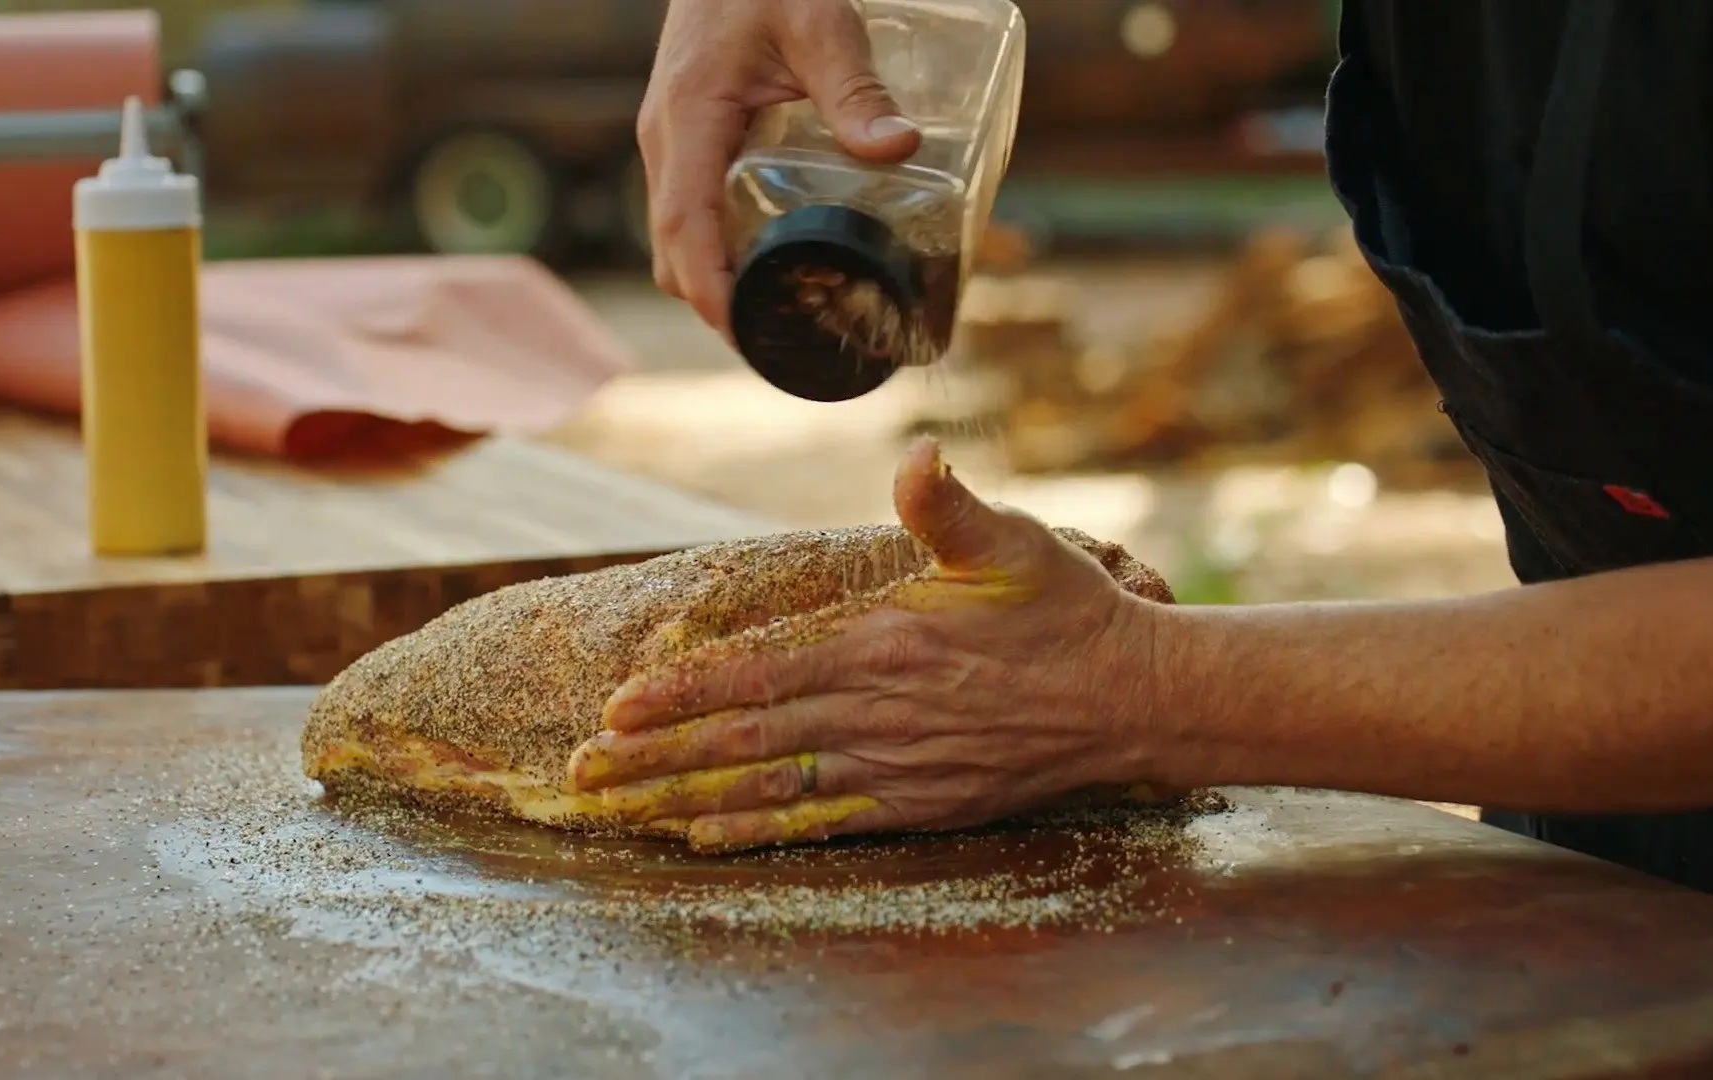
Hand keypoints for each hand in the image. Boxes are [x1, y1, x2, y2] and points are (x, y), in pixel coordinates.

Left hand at [566, 438, 1172, 852]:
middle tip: (580, 772)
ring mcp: (894, 767)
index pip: (761, 671)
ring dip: (683, 796)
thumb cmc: (1067, 611)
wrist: (1132, 699)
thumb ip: (949, 505)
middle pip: (743, 738)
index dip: (683, 690)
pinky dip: (755, 831)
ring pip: (767, 786)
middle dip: (654, 756)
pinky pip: (818, 823)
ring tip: (616, 807)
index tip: (617, 704)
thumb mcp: (1014, 541)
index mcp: (885, 643)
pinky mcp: (915, 805)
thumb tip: (916, 454)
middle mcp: (877, 713)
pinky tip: (701, 836)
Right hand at [638, 0, 921, 330]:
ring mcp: (671, 140)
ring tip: (778, 314)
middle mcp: (667, 139)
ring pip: (675, 236)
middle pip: (673, 250)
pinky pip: (689, 211)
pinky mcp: (687, 138)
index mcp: (688, 119)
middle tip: (781, 342)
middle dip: (717, 305)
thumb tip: (899, 148)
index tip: (745, 333)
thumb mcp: (820, 21)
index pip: (683, 228)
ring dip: (714, 282)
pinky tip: (766, 261)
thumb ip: (856, 87)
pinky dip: (715, 250)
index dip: (710, 291)